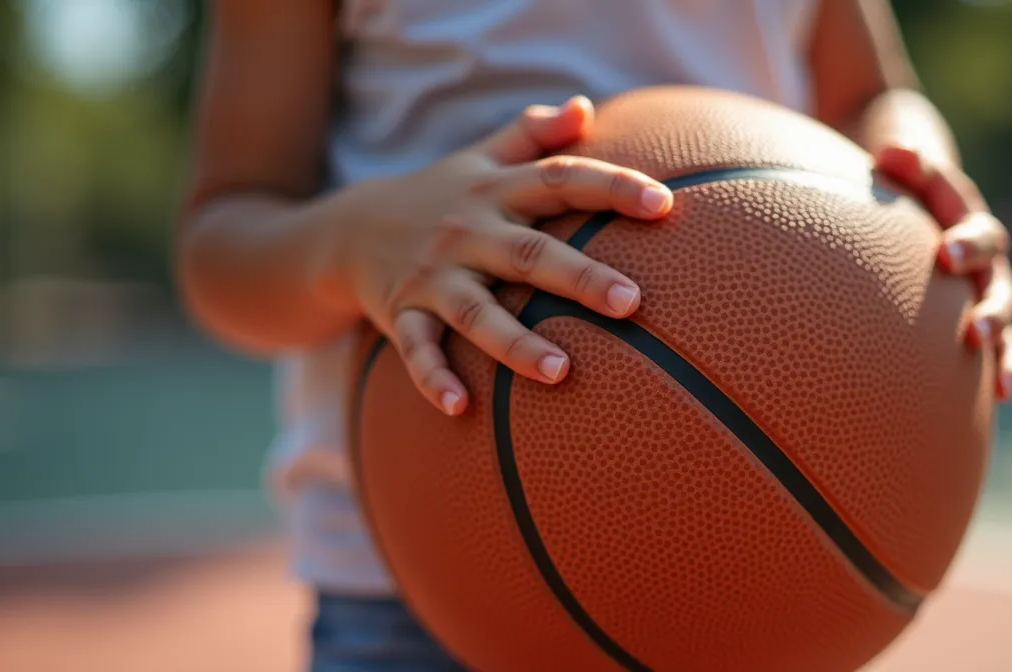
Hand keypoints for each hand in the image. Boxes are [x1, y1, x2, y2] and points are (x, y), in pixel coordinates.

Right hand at [312, 96, 673, 415]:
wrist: (348, 228)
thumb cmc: (440, 195)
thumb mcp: (481, 159)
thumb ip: (531, 134)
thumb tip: (585, 107)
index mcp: (495, 192)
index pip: (559, 181)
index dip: (612, 187)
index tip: (664, 203)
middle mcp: (467, 232)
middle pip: (528, 254)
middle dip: (579, 277)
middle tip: (631, 302)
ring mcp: (432, 276)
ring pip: (477, 312)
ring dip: (516, 343)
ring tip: (561, 371)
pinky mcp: (401, 313)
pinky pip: (417, 349)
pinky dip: (433, 377)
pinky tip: (460, 407)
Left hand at [875, 146, 1011, 401]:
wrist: (927, 199)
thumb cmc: (908, 186)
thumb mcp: (905, 167)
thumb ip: (903, 161)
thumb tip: (893, 149)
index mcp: (969, 220)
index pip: (975, 229)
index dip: (966, 241)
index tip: (946, 253)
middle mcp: (987, 260)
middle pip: (998, 282)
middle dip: (990, 306)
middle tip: (974, 327)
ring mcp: (987, 292)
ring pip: (1006, 320)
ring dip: (1005, 345)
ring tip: (1000, 374)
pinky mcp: (981, 319)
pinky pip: (1000, 349)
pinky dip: (1005, 369)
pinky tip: (1002, 397)